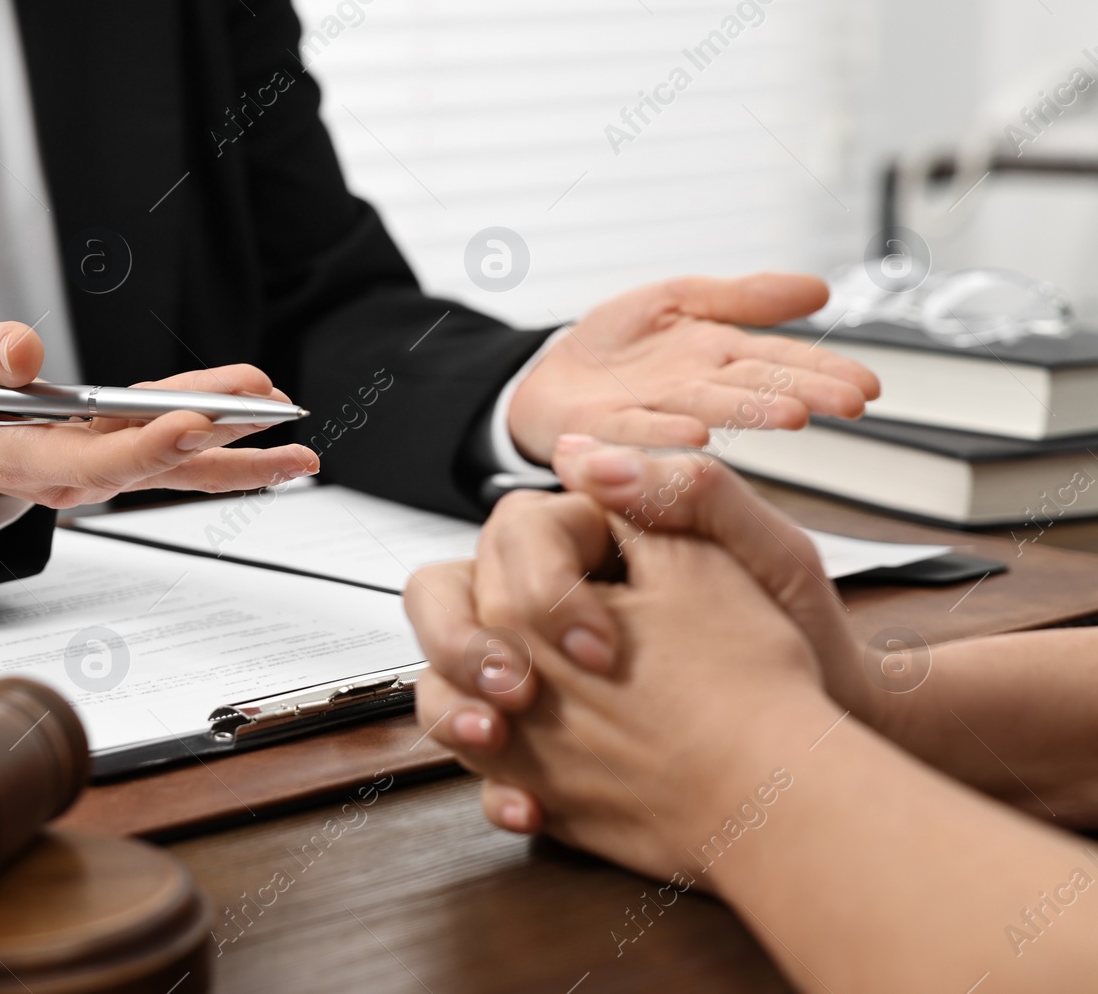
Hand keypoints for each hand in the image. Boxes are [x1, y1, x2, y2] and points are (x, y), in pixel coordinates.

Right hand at [0, 315, 318, 508]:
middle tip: (278, 425)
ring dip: (241, 456)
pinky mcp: (118, 449)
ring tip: (300, 449)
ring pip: (177, 465)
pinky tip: (265, 434)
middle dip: (220, 446)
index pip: (98, 459)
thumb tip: (27, 356)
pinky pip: (176, 449)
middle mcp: (74, 473)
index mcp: (27, 457)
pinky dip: (221, 441)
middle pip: (157, 464)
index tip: (194, 422)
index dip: (148, 445)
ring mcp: (101, 465)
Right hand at [414, 437, 881, 833]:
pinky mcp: (541, 749)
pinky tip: (527, 806)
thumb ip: (685, 489)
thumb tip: (583, 455)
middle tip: (518, 692)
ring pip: (444, 679)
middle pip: (447, 600)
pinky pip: (485, 762)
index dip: (540, 583)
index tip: (600, 646)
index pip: (514, 534)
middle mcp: (549, 612)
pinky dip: (495, 787)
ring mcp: (535, 682)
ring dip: (453, 707)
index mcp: (595, 549)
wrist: (815, 748)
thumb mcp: (760, 554)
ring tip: (494, 739)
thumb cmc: (798, 642)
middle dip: (461, 643)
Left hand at [507, 273, 879, 461]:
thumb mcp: (681, 300)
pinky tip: (694, 433)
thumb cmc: (616, 347)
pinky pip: (635, 428)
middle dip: (804, 392)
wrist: (546, 375)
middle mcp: (691, 387)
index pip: (780, 359)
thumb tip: (821, 289)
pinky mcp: (604, 426)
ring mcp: (651, 409)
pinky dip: (663, 432)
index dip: (825, 370)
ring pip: (707, 407)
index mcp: (715, 356)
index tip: (869, 385)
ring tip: (791, 415)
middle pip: (754, 386)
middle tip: (850, 404)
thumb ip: (745, 297)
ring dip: (749, 412)